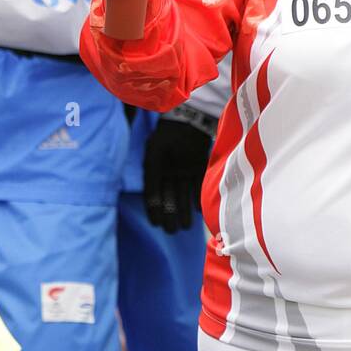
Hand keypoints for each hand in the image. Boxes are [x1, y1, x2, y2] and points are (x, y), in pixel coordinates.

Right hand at [143, 118, 212, 232]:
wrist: (189, 119)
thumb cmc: (168, 136)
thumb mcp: (155, 153)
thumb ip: (153, 174)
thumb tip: (152, 200)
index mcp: (154, 168)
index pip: (152, 193)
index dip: (153, 209)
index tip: (155, 224)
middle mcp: (168, 172)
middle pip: (168, 197)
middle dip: (169, 214)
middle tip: (171, 231)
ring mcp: (183, 170)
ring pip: (182, 195)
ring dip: (183, 211)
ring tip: (185, 227)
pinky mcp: (197, 167)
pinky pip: (196, 186)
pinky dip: (197, 199)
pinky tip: (198, 212)